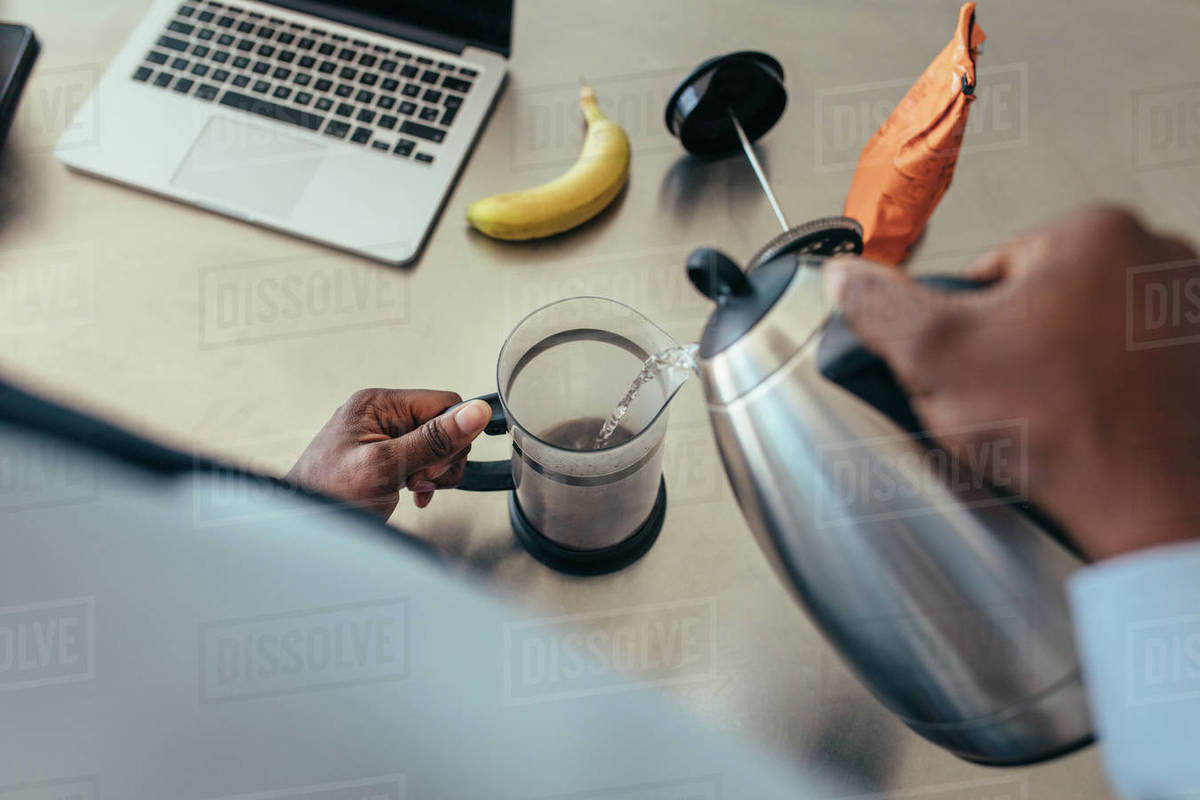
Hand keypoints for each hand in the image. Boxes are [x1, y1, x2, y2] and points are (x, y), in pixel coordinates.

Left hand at [285, 389, 491, 518]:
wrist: (303, 528)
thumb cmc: (327, 495)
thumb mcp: (388, 466)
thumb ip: (433, 439)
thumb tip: (474, 413)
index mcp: (378, 404)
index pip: (443, 403)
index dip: (450, 436)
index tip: (435, 463)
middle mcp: (380, 415)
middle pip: (442, 425)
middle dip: (441, 458)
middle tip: (419, 477)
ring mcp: (381, 437)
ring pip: (436, 446)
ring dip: (433, 472)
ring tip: (412, 485)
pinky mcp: (384, 457)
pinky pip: (422, 460)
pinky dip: (424, 480)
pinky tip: (411, 490)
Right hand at [824, 205, 1199, 560]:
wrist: (1157, 508)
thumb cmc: (1072, 429)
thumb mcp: (938, 357)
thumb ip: (883, 308)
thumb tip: (847, 277)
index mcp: (1095, 233)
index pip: (991, 272)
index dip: (964, 328)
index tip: (975, 366)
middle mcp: (1158, 259)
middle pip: (1040, 304)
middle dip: (1015, 351)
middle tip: (1012, 399)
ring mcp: (1190, 313)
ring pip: (1084, 339)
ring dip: (1061, 375)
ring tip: (1052, 419)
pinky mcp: (1199, 365)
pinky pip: (1128, 372)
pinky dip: (1106, 396)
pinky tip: (1090, 428)